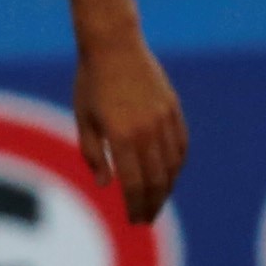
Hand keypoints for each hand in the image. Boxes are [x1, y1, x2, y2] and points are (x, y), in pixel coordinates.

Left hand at [71, 40, 186, 223]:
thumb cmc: (91, 82)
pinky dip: (178, 164)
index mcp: (121, 136)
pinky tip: (170, 174)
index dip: (136, 206)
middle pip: (156, 180)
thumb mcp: (84, 120)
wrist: (114, 44)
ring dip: (167, 187)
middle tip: (146, 219)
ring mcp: (163, 119)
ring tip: (157, 201)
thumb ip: (95, 155)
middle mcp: (146, 131)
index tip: (134, 221)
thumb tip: (107, 185)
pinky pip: (181, 144)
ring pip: (172, 165)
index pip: (133, 184)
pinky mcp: (173, 108)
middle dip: (152, 204)